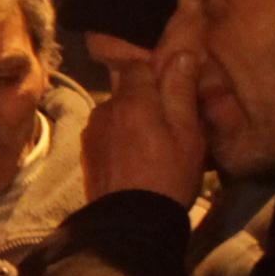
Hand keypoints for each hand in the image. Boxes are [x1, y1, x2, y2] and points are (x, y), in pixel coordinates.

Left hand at [81, 44, 205, 206]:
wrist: (130, 221)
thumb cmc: (167, 175)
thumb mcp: (187, 133)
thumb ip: (180, 91)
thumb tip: (179, 54)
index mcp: (131, 100)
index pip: (137, 65)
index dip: (156, 73)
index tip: (174, 90)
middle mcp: (104, 108)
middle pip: (126, 90)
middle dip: (146, 100)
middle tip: (170, 124)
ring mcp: (91, 131)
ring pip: (117, 113)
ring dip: (133, 120)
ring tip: (154, 146)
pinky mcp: (86, 151)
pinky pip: (107, 133)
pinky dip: (121, 138)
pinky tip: (135, 158)